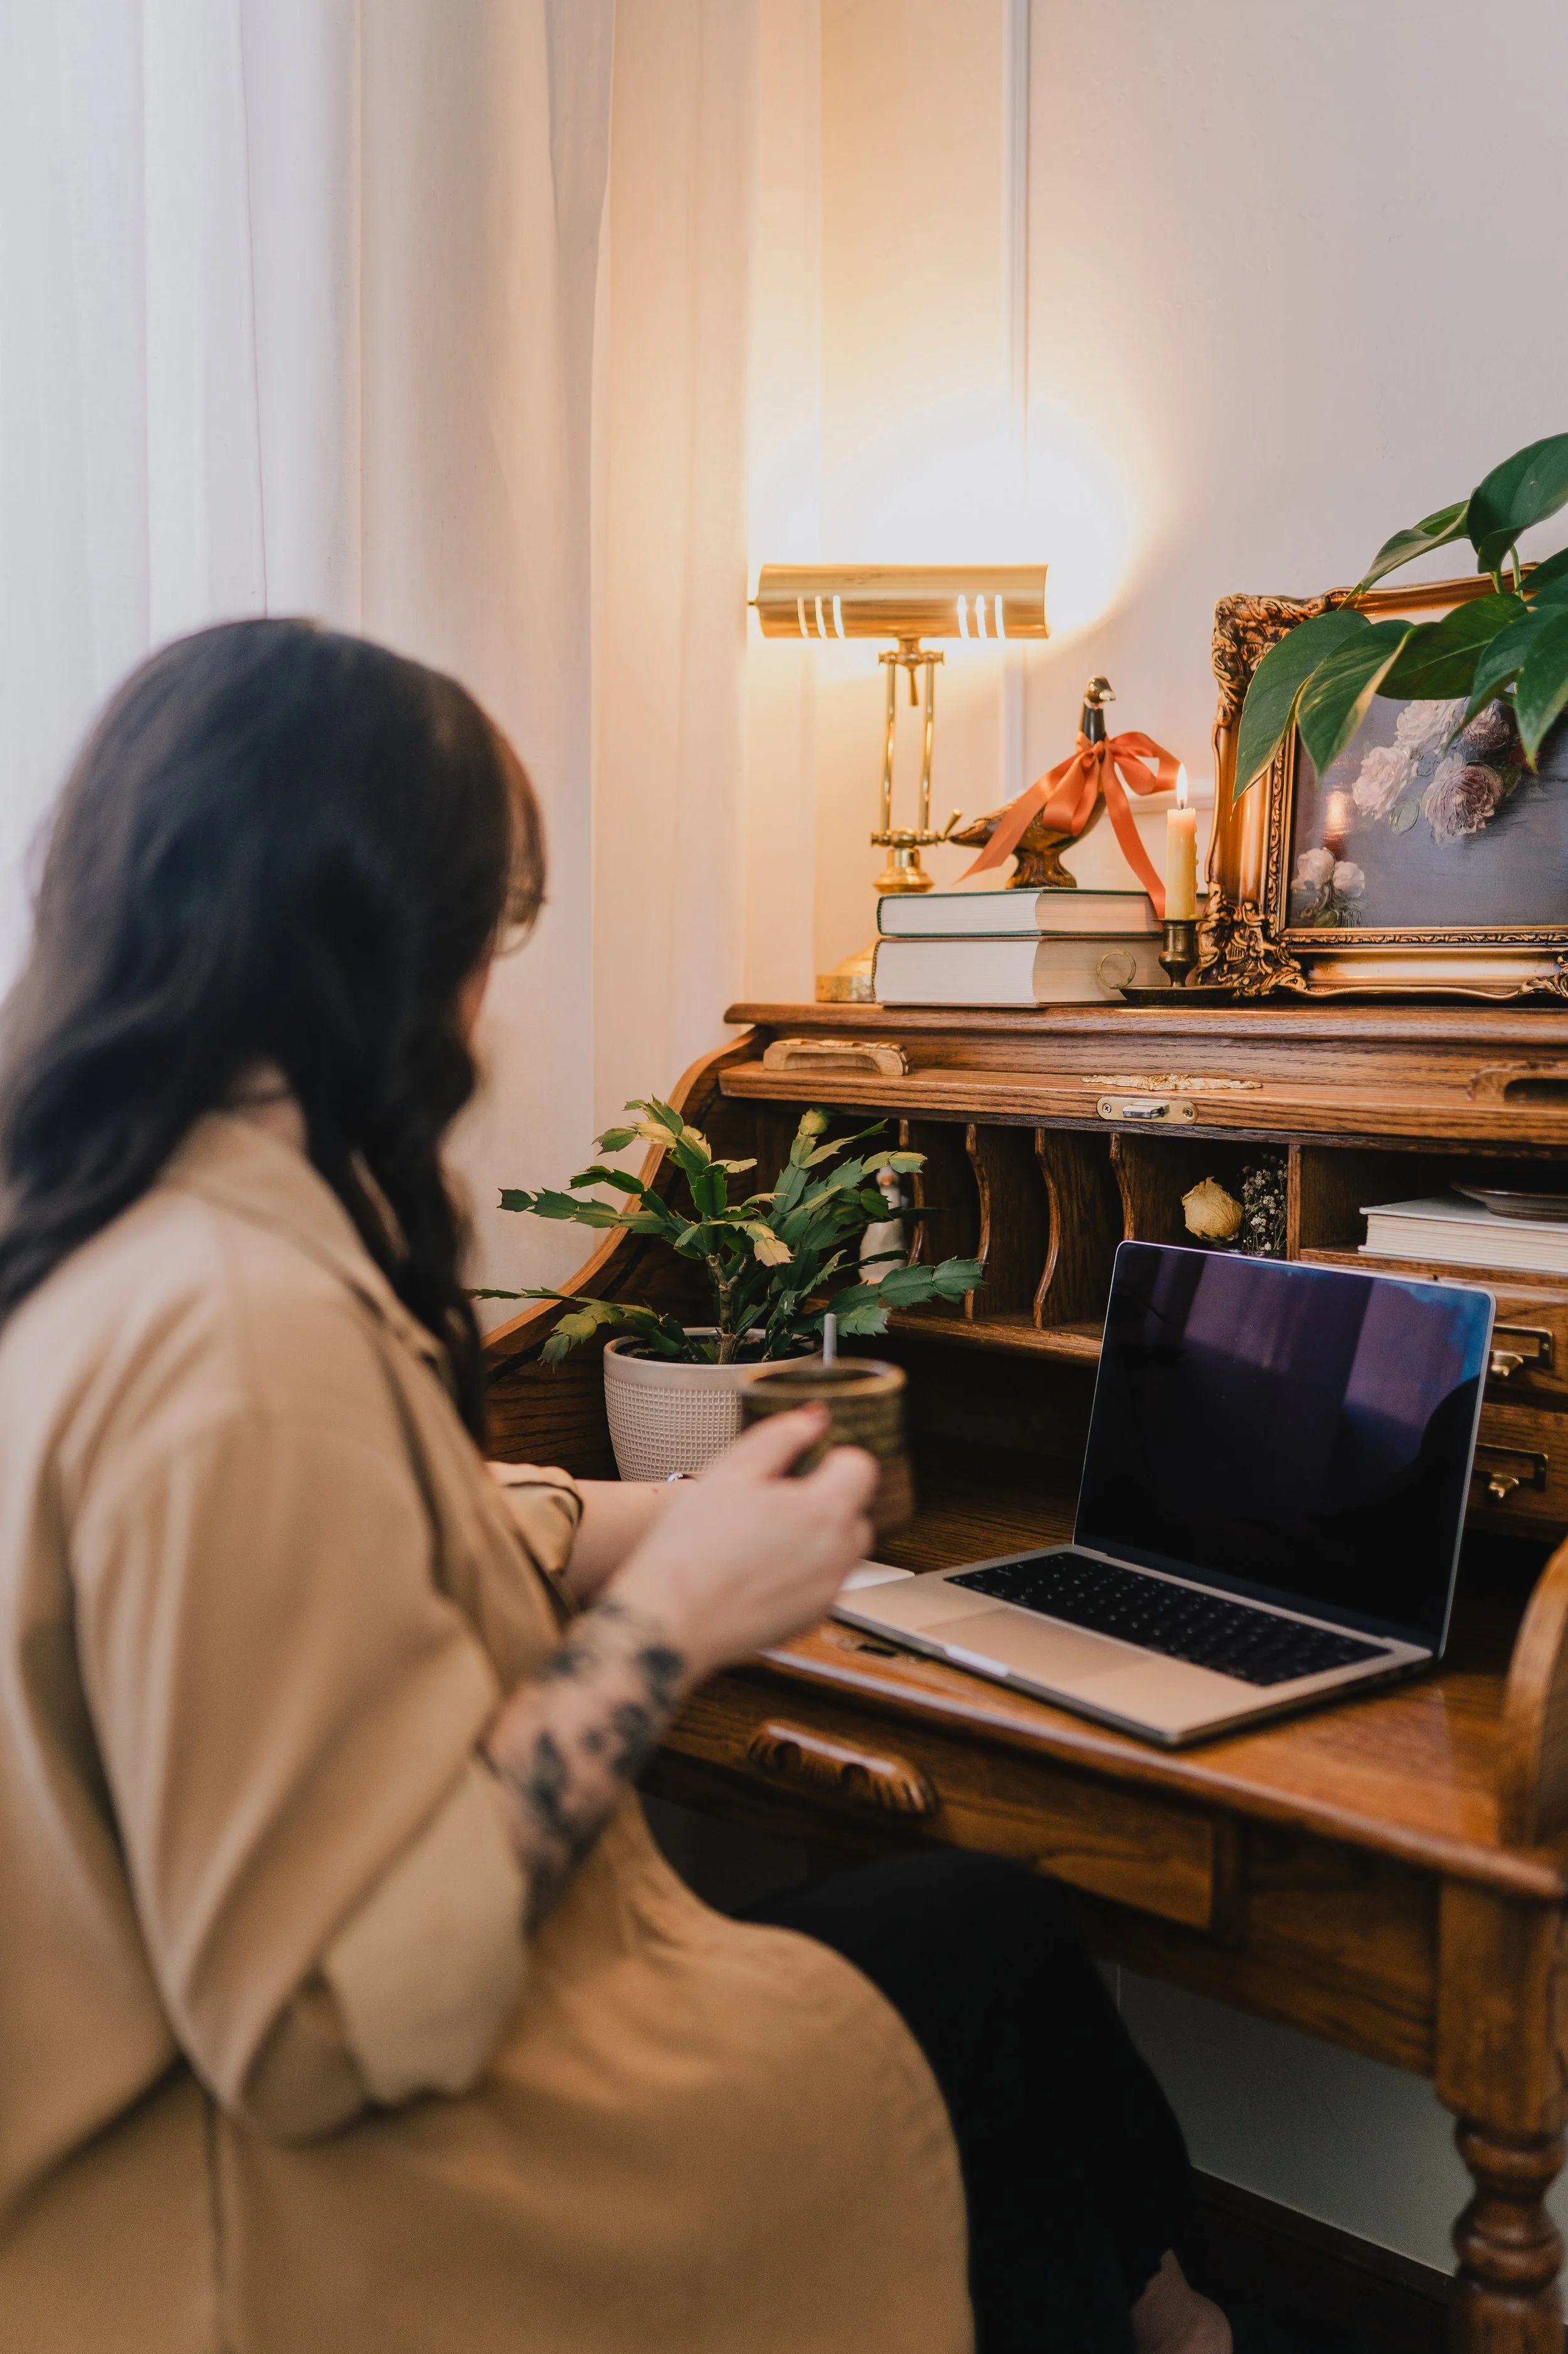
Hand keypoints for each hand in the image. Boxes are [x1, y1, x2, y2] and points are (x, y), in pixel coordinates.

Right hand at [608, 1407, 876, 1684]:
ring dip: (815, 1536)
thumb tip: (815, 1418)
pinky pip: (821, 1582)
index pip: (861, 1468)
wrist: (671, 1619)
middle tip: (771, 1504)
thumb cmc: (693, 1545)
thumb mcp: (732, 1470)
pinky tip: (756, 1571)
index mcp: (823, 1511)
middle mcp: (838, 1554)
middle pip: (853, 1512)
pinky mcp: (812, 1619)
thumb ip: (782, 1436)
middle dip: (824, 1501)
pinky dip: (801, 1571)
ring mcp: (827, 1591)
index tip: (803, 1467)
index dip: (832, 1459)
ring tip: (760, 1539)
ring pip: (839, 1549)